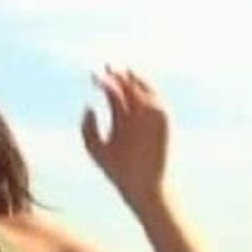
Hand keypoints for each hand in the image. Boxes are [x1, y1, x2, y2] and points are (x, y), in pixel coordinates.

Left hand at [81, 66, 169, 208]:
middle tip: (107, 65)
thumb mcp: (95, 148)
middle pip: (127, 88)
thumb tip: (88, 105)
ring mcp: (150, 117)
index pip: (113, 93)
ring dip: (133, 80)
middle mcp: (135, 115)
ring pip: (142, 92)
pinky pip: (157, 102)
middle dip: (118, 75)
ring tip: (121, 71)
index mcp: (120, 119)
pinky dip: (147, 93)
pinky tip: (134, 85)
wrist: (140, 187)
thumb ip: (87, 128)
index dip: (104, 81)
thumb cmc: (116, 171)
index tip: (93, 73)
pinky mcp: (164, 122)